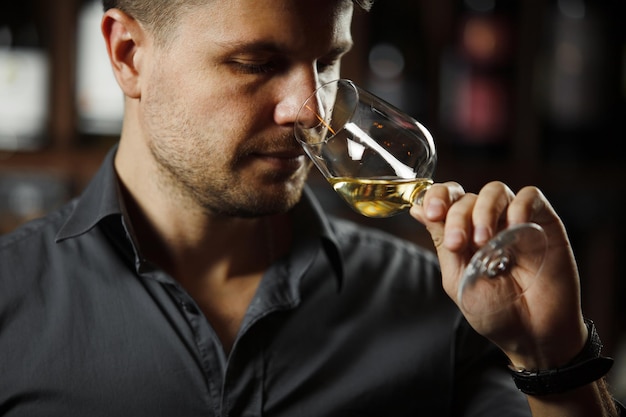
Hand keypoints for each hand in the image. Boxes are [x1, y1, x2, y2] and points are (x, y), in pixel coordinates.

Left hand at [410, 181, 587, 369]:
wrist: (534, 336)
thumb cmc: (495, 311)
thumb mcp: (458, 278)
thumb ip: (442, 241)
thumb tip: (416, 209)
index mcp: (463, 233)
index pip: (446, 198)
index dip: (436, 197)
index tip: (431, 213)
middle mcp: (487, 221)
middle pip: (466, 197)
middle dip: (457, 217)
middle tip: (459, 244)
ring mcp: (515, 220)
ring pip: (495, 190)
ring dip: (483, 211)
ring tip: (484, 242)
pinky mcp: (544, 222)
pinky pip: (530, 196)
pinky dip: (519, 205)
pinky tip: (514, 226)